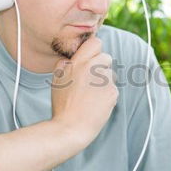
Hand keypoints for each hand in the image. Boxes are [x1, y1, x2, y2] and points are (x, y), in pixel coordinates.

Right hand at [49, 35, 117, 152]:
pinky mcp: (113, 92)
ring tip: (91, 97)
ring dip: (104, 82)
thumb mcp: (57, 81)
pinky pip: (113, 89)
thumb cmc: (62, 105)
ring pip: (110, 74)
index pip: (96, 42)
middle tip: (90, 82)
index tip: (91, 59)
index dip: (94, 50)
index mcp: (78, 63)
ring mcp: (105, 80)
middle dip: (101, 67)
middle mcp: (92, 68)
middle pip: (106, 57)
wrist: (71, 127)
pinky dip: (107, 95)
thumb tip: (69, 60)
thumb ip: (63, 66)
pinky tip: (96, 104)